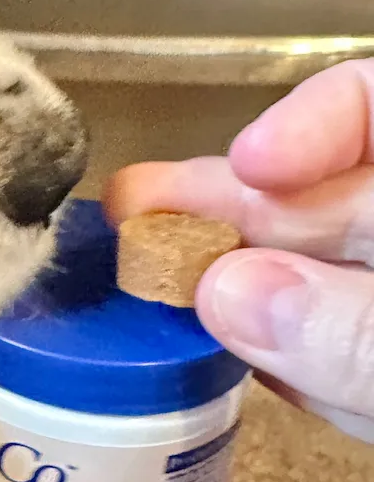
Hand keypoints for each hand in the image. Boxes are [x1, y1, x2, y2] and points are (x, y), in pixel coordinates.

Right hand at [104, 60, 373, 442]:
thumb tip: (226, 293)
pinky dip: (286, 362)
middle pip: (325, 198)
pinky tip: (222, 355)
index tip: (251, 164)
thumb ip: (359, 332)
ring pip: (320, 282)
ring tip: (142, 275)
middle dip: (232, 209)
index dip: (308, 120)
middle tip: (130, 216)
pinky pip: (335, 358)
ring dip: (235, 285)